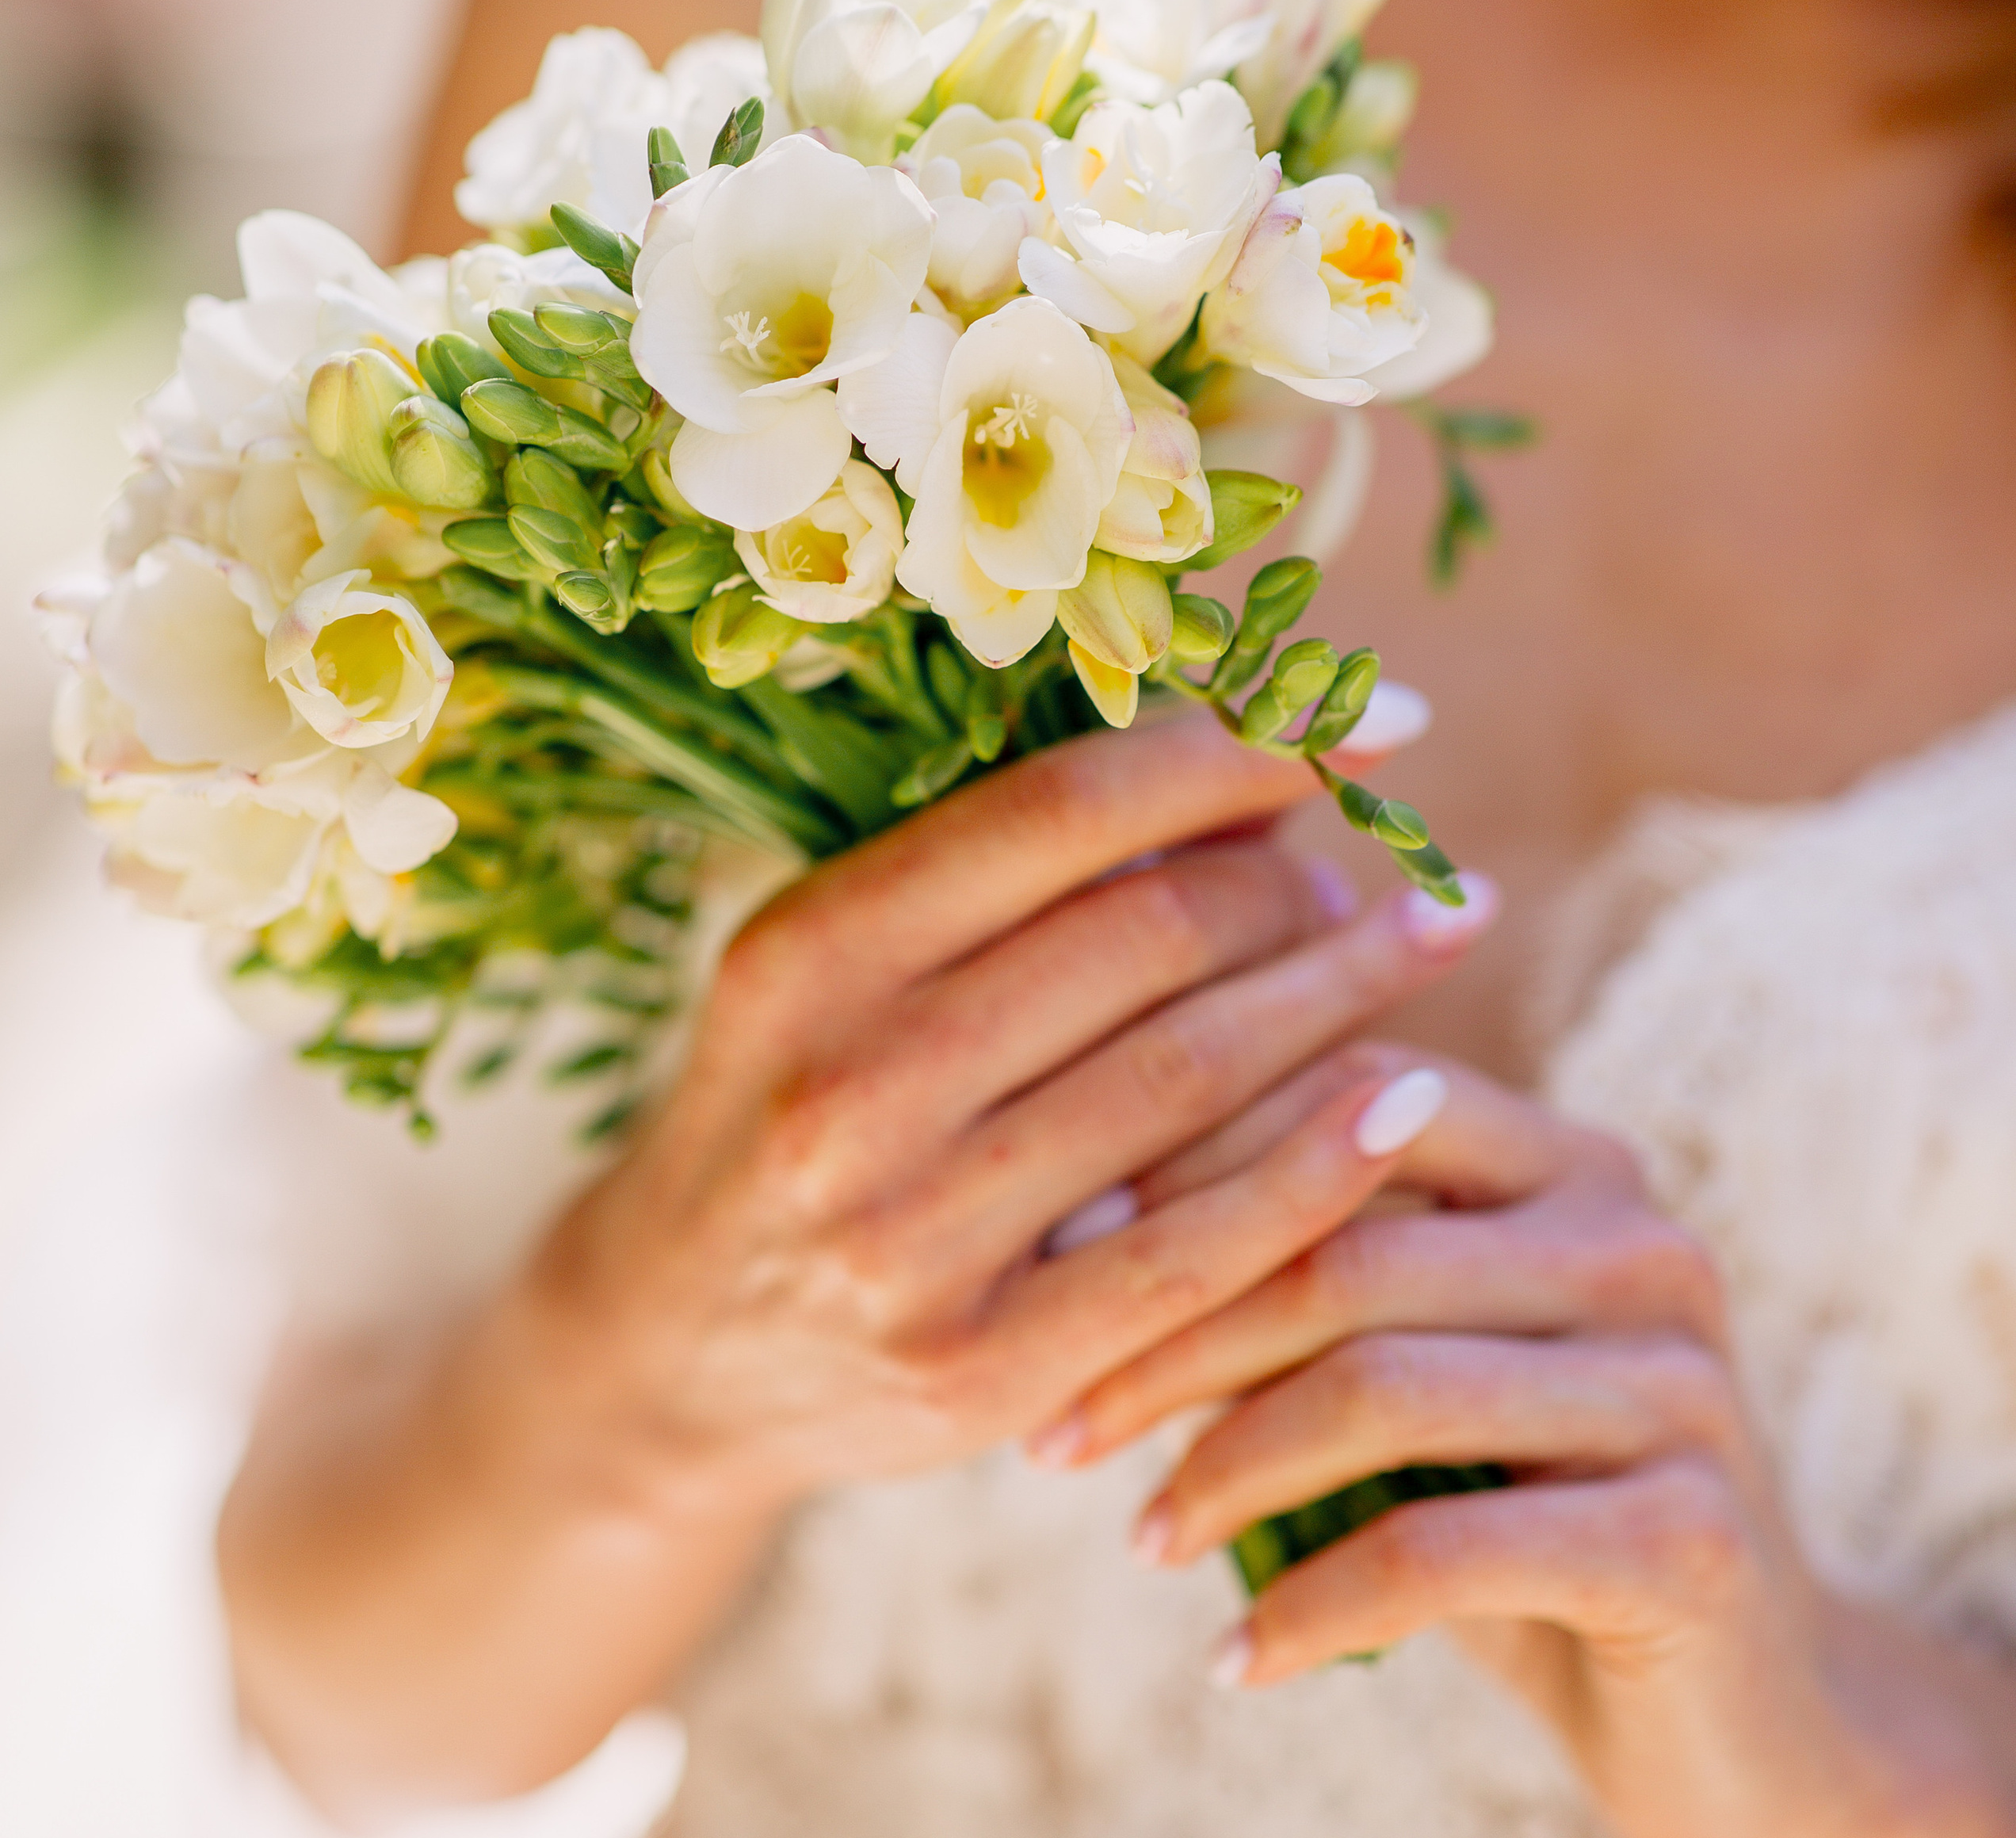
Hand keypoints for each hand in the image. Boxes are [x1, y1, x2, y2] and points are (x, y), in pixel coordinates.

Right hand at [219, 711, 1494, 1808]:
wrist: (667, 1352)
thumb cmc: (784, 1113)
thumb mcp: (832, 970)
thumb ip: (997, 880)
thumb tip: (1242, 788)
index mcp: (807, 950)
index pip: (1067, 808)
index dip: (1246, 747)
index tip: (1368, 720)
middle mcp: (849, 1084)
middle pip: (1148, 933)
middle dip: (1300, 880)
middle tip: (1373, 874)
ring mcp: (913, 1238)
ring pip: (1192, 1075)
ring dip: (1343, 991)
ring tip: (1420, 939)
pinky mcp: (981, 1368)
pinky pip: (1201, 1251)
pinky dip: (1323, 1162)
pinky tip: (1407, 1098)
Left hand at [1039, 1052, 2015, 1837]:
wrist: (1736, 1705)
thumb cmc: (1517, 1503)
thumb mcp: (1412, 1365)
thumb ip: (1304, 1272)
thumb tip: (1072, 1225)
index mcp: (1568, 1160)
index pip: (1344, 1102)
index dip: (1185, 1171)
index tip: (1057, 1253)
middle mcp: (1639, 1240)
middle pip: (1344, 1251)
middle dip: (1171, 1341)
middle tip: (1056, 1429)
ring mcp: (1680, 1382)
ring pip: (1378, 1387)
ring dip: (1224, 1472)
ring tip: (1140, 1534)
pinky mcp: (1690, 1534)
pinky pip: (1438, 1550)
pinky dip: (1310, 1604)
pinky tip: (1237, 1652)